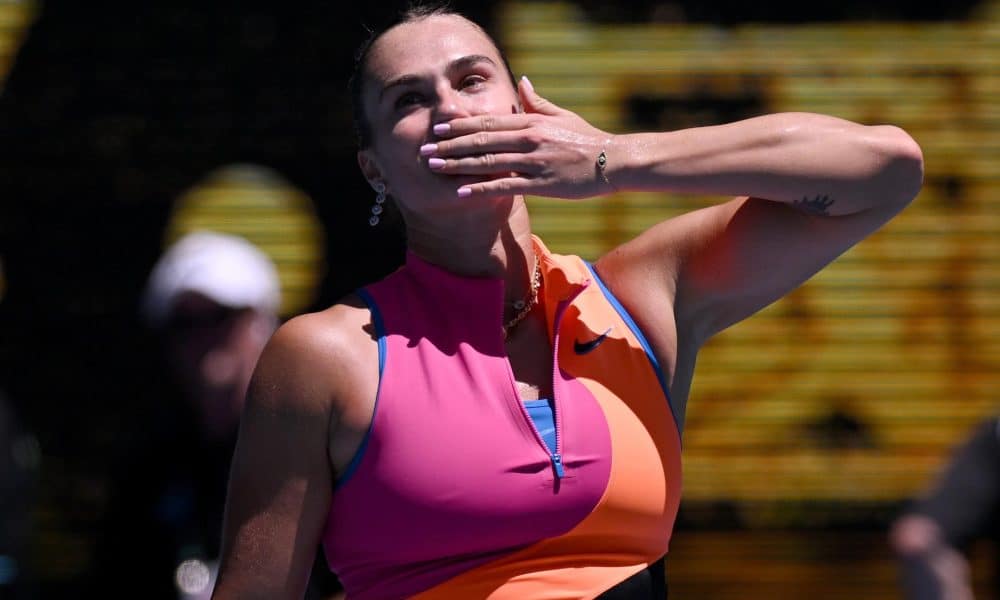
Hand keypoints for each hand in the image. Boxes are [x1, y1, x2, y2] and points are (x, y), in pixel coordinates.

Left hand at [424, 76, 614, 199]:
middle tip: (424, 148)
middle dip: (449, 145)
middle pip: (481, 141)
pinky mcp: (542, 184)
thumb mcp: (562, 115)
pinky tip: (462, 191)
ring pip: (488, 162)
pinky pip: (506, 185)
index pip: (487, 123)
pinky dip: (482, 188)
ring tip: (434, 166)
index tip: (437, 127)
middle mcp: (528, 139)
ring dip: (457, 165)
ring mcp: (534, 161)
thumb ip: (537, 101)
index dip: (459, 125)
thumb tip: (522, 81)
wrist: (613, 161)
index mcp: (531, 122)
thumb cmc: (588, 139)